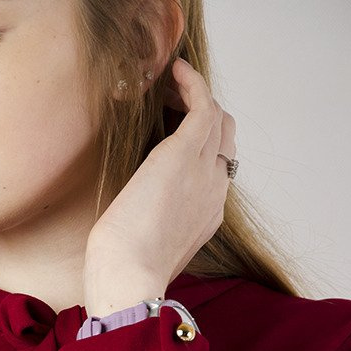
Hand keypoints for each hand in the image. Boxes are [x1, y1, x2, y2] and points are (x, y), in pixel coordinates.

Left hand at [83, 57, 235, 314]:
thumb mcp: (146, 248)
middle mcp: (215, 191)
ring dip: (196, 95)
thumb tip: (132, 222)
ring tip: (169, 82)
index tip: (173, 131)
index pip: (217, 169)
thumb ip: (151, 229)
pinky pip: (203, 105)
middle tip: (171, 101)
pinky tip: (174, 71)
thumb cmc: (125, 274)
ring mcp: (205, 171)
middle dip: (204, 116)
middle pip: (225, 139)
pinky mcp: (185, 154)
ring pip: (218, 119)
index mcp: (208, 215)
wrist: (130, 280)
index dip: (200, 146)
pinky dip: (192, 83)